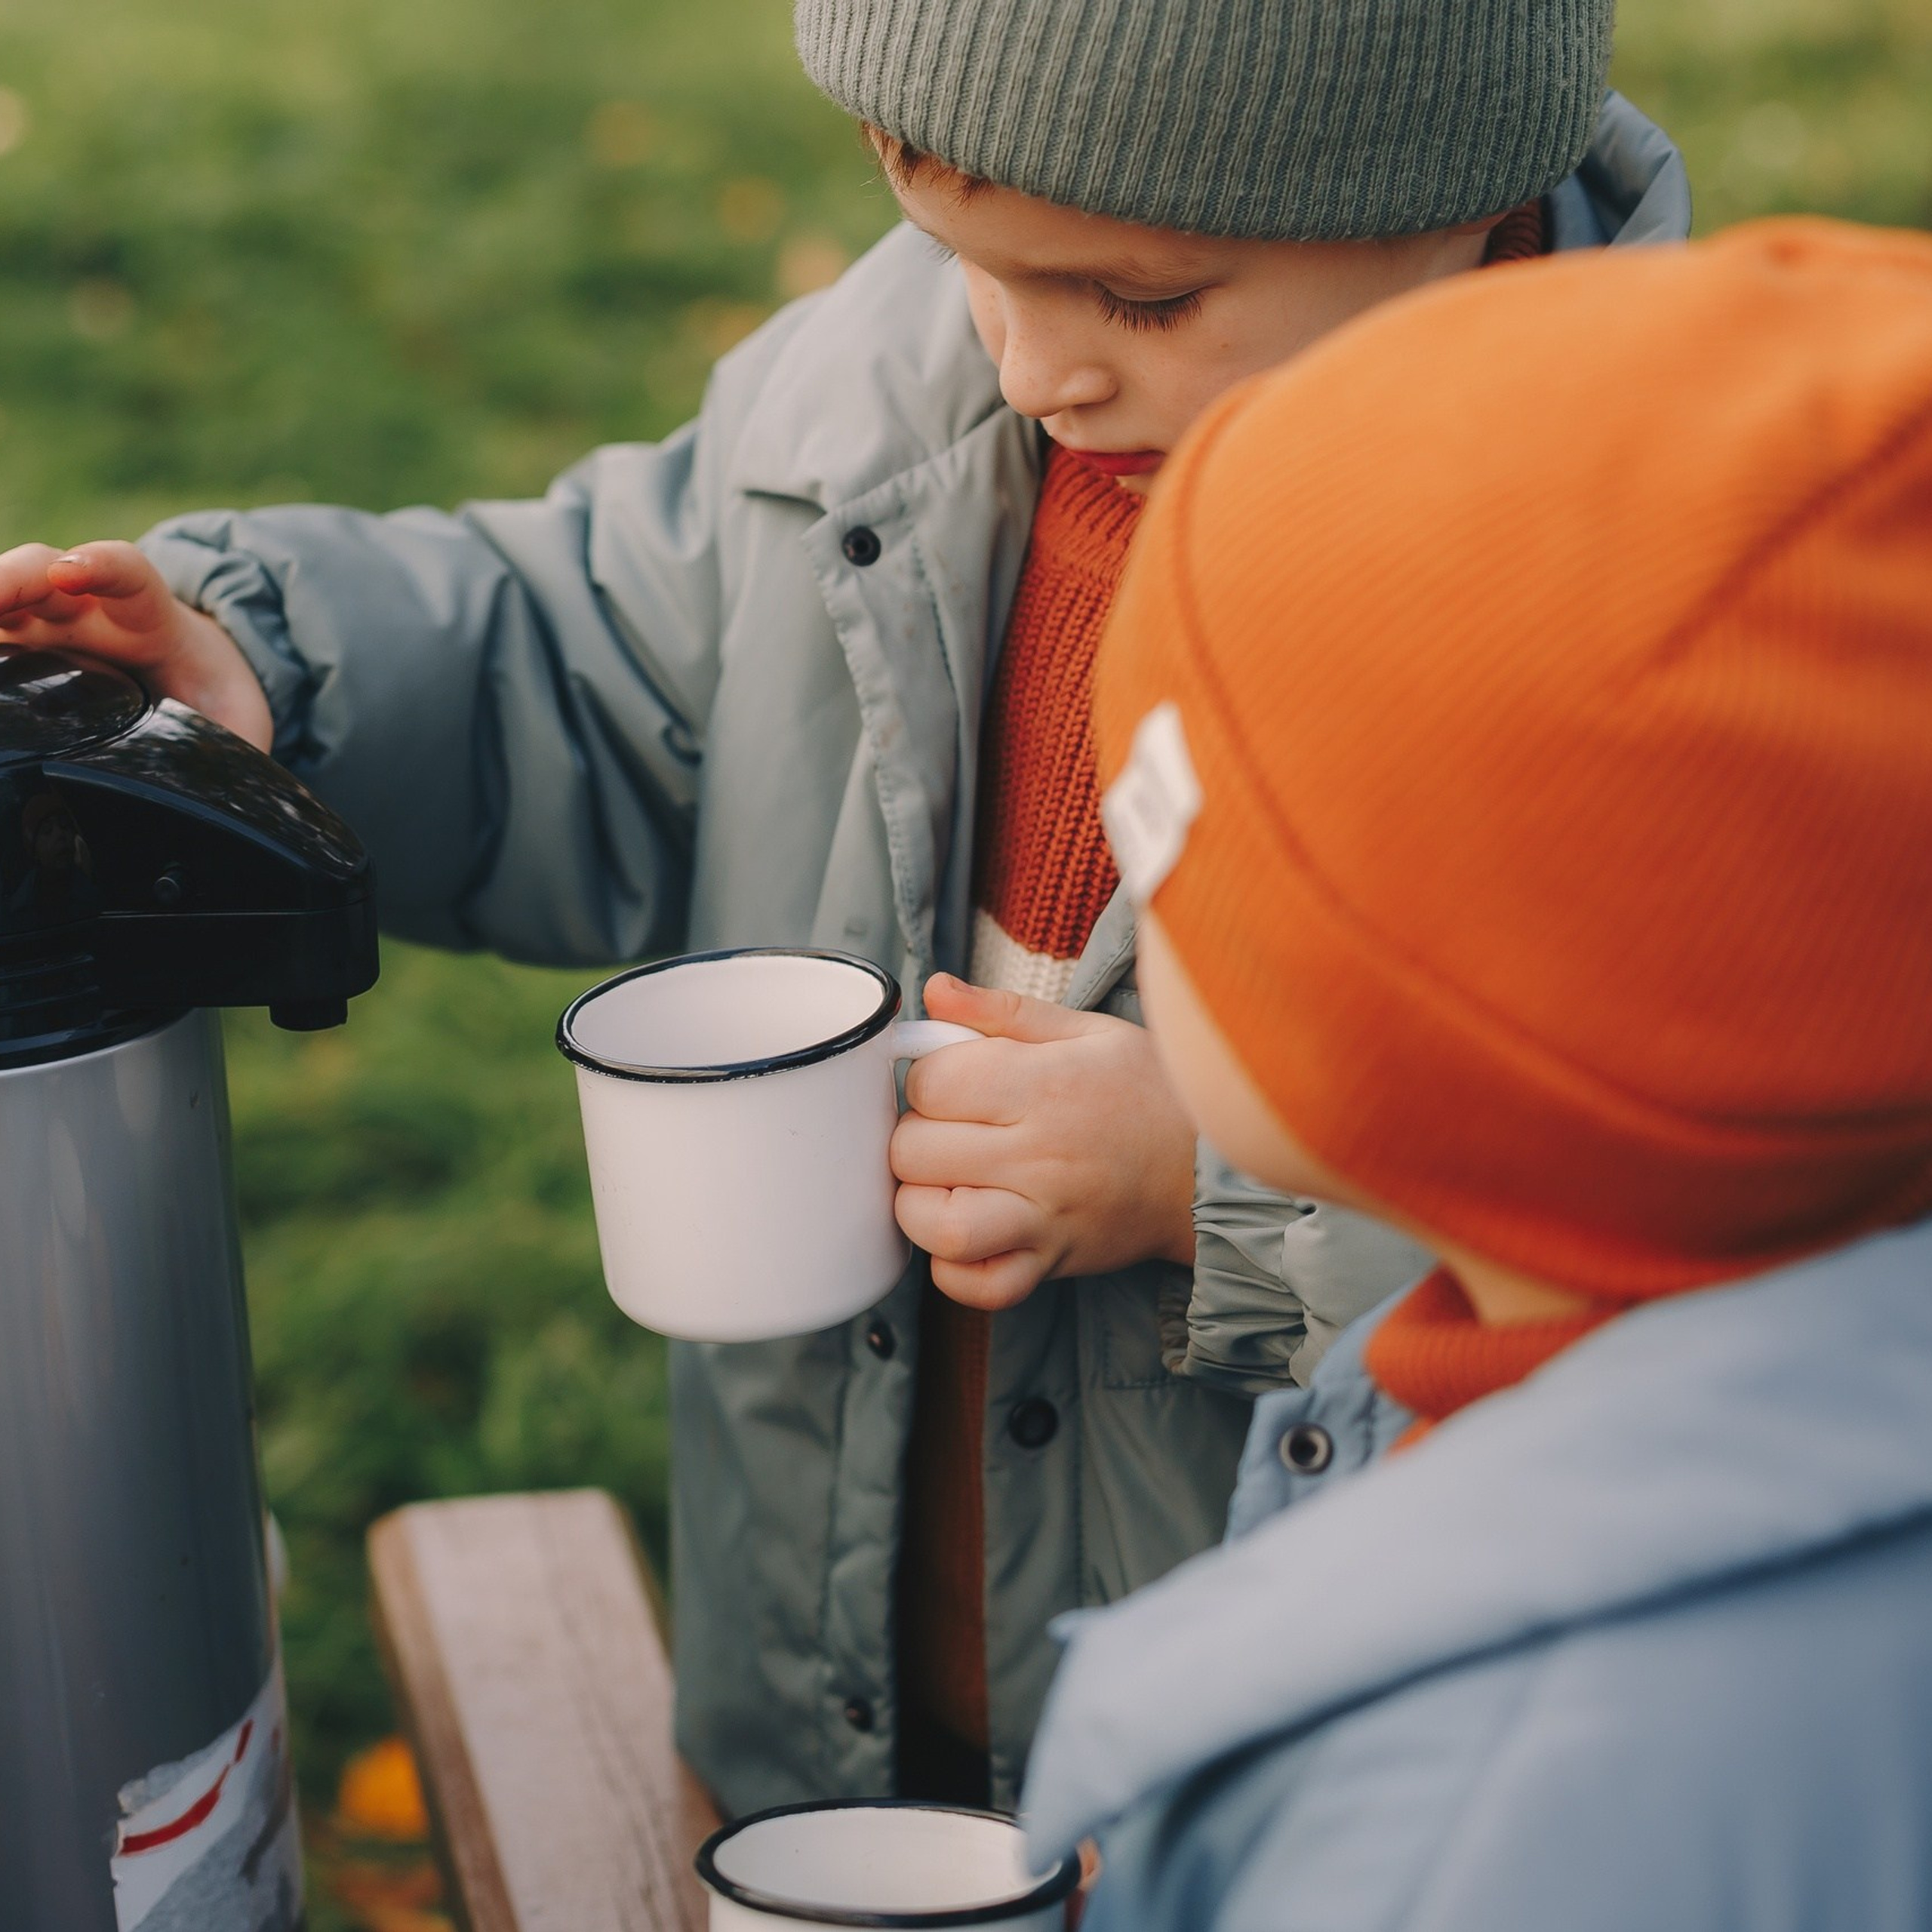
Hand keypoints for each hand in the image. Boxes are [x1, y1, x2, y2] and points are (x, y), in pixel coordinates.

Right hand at [0, 541, 272, 750]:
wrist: (199, 674)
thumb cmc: (210, 694)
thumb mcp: (233, 719)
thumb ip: (233, 747)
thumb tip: (234, 805)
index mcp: (149, 616)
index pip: (127, 574)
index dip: (100, 565)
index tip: (76, 571)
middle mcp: (85, 607)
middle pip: (40, 573)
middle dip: (9, 580)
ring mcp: (41, 624)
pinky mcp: (15, 647)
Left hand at [890, 973, 1197, 1310]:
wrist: (1216, 1168)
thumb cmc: (1151, 1091)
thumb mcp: (1086, 1030)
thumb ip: (1002, 1011)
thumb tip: (933, 991)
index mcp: (1043, 1085)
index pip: (930, 1084)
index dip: (926, 1078)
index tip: (955, 1081)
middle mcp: (1039, 1156)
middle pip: (915, 1152)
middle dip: (916, 1135)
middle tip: (950, 1128)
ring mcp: (1044, 1218)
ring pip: (936, 1225)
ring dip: (921, 1204)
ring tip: (945, 1181)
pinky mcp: (1053, 1264)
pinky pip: (979, 1286)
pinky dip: (954, 1269)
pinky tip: (965, 1233)